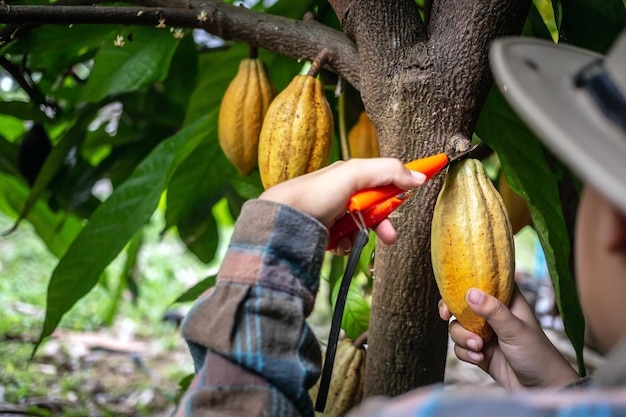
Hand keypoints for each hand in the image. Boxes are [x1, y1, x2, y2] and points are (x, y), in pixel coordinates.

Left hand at [259, 158, 425, 253]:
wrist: (281, 222)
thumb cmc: (313, 194)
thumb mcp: (352, 175)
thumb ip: (386, 171)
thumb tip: (417, 176)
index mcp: (349, 175)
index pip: (384, 177)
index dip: (403, 183)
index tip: (425, 182)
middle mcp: (341, 193)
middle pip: (375, 208)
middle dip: (382, 223)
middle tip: (390, 238)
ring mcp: (333, 214)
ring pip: (360, 228)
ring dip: (359, 236)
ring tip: (347, 239)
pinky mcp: (323, 233)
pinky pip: (344, 241)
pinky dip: (344, 245)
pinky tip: (335, 244)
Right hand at [439, 285, 579, 390]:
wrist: (541, 388)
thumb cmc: (537, 354)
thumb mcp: (515, 330)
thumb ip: (493, 311)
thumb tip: (470, 292)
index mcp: (506, 300)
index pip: (482, 281)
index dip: (464, 283)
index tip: (451, 292)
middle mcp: (493, 314)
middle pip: (462, 304)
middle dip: (453, 313)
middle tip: (447, 317)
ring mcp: (485, 332)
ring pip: (458, 327)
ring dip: (463, 338)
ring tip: (479, 348)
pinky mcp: (479, 350)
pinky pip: (460, 346)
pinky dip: (465, 352)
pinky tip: (480, 359)